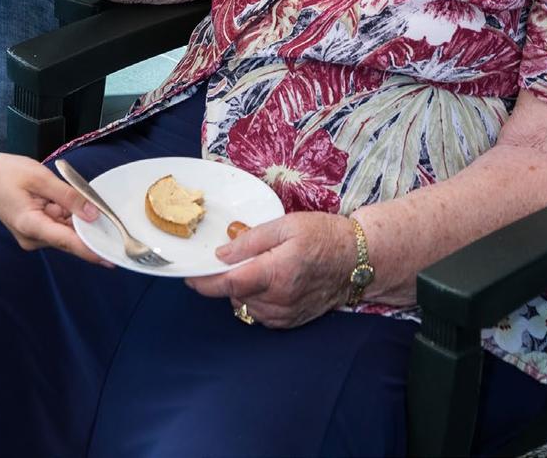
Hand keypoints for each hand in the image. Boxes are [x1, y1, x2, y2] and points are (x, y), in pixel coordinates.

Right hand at [0, 148, 114, 264]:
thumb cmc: (8, 172)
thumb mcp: (41, 178)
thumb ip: (68, 196)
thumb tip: (93, 214)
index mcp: (31, 226)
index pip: (69, 242)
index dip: (92, 250)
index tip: (112, 258)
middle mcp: (32, 238)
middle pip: (70, 237)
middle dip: (88, 226)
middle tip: (109, 214)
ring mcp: (32, 236)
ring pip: (65, 230)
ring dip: (76, 217)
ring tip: (80, 198)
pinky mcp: (33, 230)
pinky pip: (57, 225)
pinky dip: (67, 215)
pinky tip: (70, 201)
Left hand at [185, 212, 354, 327]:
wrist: (356, 260)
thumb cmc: (323, 236)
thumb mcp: (286, 225)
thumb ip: (251, 240)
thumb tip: (222, 253)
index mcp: (276, 273)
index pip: (229, 284)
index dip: (205, 282)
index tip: (190, 276)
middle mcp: (279, 300)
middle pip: (235, 295)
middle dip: (227, 279)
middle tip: (234, 256)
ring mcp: (285, 314)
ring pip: (246, 306)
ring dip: (242, 289)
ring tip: (258, 266)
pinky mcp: (291, 321)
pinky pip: (261, 314)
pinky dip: (256, 299)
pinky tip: (268, 281)